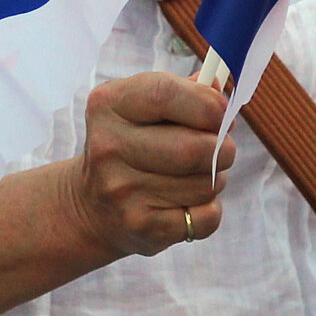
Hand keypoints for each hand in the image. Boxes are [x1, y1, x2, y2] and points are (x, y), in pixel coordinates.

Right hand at [61, 71, 234, 259]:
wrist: (92, 206)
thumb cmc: (133, 145)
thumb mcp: (145, 108)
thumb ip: (185, 92)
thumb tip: (220, 89)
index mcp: (108, 104)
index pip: (165, 94)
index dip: (206, 103)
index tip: (223, 113)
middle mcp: (109, 146)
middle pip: (194, 147)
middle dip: (223, 148)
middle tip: (220, 149)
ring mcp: (121, 190)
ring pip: (206, 183)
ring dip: (215, 179)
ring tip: (194, 177)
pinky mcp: (139, 226)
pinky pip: (206, 217)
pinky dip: (209, 210)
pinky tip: (186, 204)